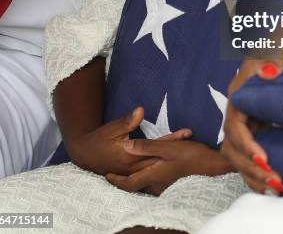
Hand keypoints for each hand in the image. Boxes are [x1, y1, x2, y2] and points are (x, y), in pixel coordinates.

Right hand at [67, 106, 191, 176]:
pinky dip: (165, 168)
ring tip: (191, 150)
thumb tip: (141, 110)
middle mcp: (135, 166)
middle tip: (196, 143)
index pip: (156, 147)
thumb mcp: (112, 128)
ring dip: (174, 159)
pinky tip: (177, 166)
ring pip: (159, 167)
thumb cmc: (99, 139)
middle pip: (162, 159)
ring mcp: (134, 172)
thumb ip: (127, 121)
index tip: (187, 133)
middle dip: (179, 151)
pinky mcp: (133, 173)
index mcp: (131, 155)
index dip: (173, 140)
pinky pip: (152, 172)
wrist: (85, 154)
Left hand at [106, 139, 232, 194]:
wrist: (215, 167)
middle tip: (115, 173)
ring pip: (147, 181)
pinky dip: (150, 173)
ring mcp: (167, 182)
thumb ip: (146, 147)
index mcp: (153, 174)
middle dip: (125, 180)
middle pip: (137, 184)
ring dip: (138, 175)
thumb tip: (125, 146)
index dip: (116, 181)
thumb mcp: (168, 148)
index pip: (129, 183)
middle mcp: (158, 182)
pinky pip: (157, 178)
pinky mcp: (175, 179)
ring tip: (131, 167)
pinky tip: (154, 164)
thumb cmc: (192, 157)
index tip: (106, 176)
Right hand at [222, 58, 282, 194]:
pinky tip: (274, 189)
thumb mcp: (276, 47)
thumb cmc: (282, 48)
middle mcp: (239, 112)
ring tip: (278, 188)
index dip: (246, 145)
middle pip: (232, 148)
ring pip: (238, 158)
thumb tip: (269, 71)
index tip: (263, 159)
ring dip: (254, 176)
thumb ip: (271, 57)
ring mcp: (248, 124)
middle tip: (276, 180)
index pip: (234, 126)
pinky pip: (249, 160)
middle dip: (250, 168)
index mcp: (240, 95)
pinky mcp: (258, 133)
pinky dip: (257, 177)